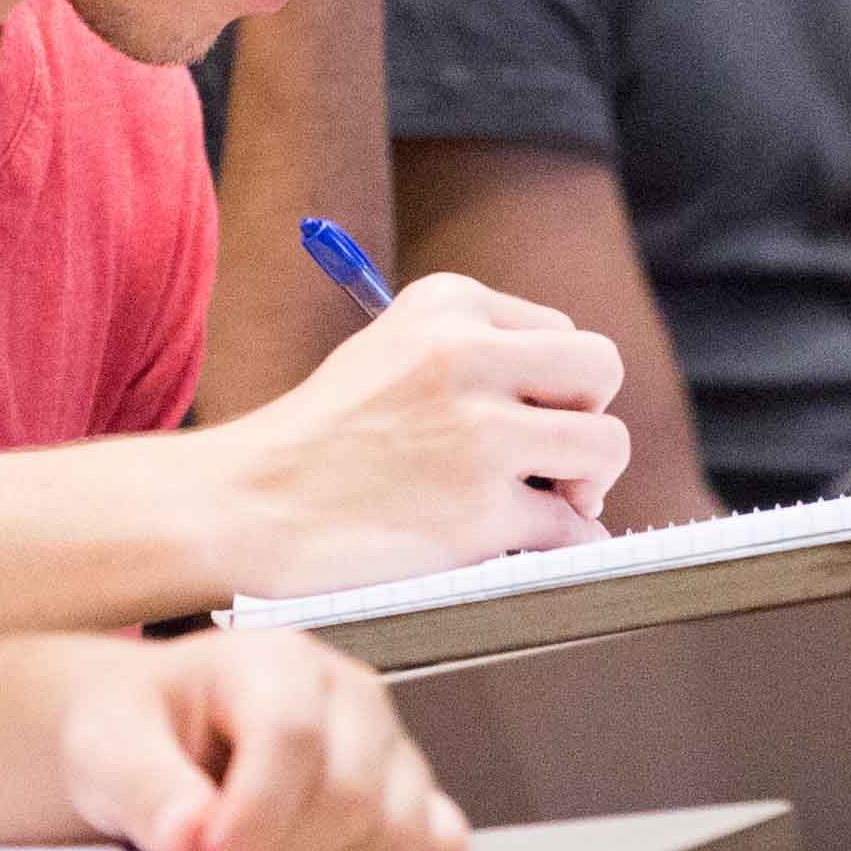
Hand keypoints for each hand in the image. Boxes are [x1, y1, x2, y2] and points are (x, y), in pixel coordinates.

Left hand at [50, 628, 468, 850]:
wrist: (146, 742)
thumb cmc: (130, 736)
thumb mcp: (105, 748)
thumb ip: (143, 787)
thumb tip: (188, 833)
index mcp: (275, 660)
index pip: (294, 738)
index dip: (257, 816)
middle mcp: (347, 693)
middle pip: (352, 794)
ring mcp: (390, 745)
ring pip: (397, 829)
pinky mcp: (412, 795)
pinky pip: (439, 848)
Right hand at [196, 273, 632, 599]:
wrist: (245, 507)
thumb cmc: (317, 442)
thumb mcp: (388, 354)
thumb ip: (474, 357)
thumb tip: (571, 405)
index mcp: (446, 305)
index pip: (562, 332)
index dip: (553, 386)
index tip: (517, 420)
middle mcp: (466, 354)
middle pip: (601, 369)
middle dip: (587, 420)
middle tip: (552, 464)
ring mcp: (477, 433)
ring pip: (606, 447)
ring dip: (584, 486)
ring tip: (539, 505)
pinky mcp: (479, 512)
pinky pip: (571, 529)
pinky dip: (556, 545)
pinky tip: (512, 545)